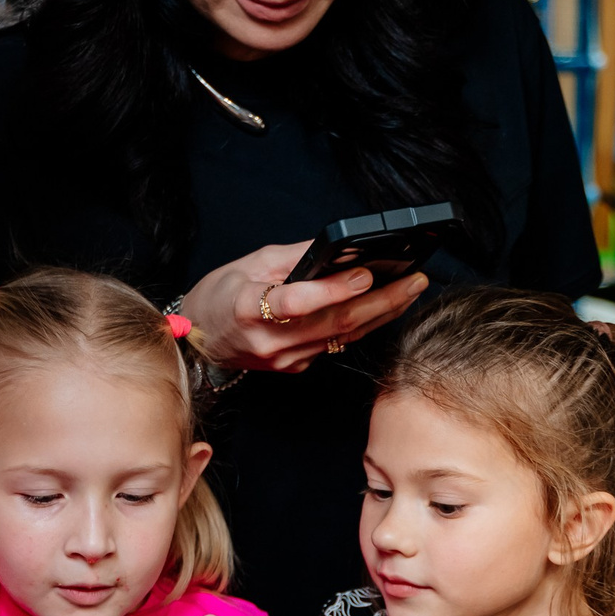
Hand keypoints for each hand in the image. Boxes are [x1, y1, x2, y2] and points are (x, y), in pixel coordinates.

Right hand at [177, 241, 430, 374]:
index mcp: (249, 309)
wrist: (200, 340)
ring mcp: (286, 359)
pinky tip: (385, 309)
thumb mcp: (252, 262)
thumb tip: (340, 248)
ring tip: (411, 289)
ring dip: (383, 313)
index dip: (335, 289)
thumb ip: (295, 257)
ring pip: (343, 336)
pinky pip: (336, 345)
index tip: (367, 273)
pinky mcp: (296, 367)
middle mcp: (270, 341)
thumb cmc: (222, 295)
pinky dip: (363, 325)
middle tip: (414, 280)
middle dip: (382, 301)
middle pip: (336, 323)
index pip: (298, 302)